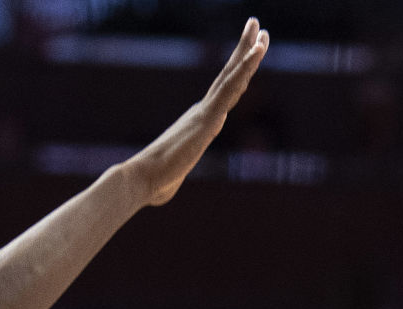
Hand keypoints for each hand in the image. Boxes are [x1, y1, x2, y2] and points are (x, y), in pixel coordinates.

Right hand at [123, 19, 268, 206]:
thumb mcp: (171, 178)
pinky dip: (245, 68)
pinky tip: (257, 51)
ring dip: (249, 52)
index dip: (237, 71)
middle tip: (255, 25)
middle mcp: (202, 111)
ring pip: (232, 77)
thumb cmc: (154, 183)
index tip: (249, 53)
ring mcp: (205, 112)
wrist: (142, 179)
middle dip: (244, 49)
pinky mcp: (208, 118)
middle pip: (229, 75)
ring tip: (261, 30)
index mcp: (198, 122)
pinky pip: (230, 88)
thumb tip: (162, 189)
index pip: (223, 92)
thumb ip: (174, 175)